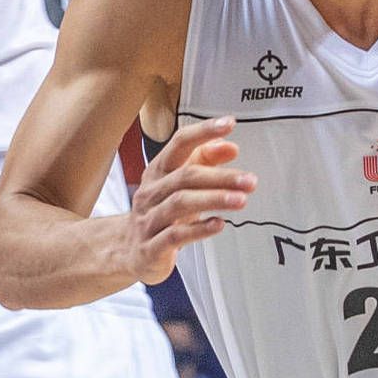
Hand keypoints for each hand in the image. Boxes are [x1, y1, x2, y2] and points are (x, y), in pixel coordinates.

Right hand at [125, 116, 253, 284]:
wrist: (129, 252)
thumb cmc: (159, 215)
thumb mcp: (180, 186)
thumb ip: (205, 163)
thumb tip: (229, 147)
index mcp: (158, 172)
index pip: (179, 144)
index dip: (203, 132)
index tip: (228, 124)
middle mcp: (151, 192)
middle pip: (185, 176)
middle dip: (220, 176)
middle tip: (248, 180)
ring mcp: (149, 220)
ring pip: (180, 203)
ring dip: (213, 199)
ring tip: (239, 200)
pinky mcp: (152, 248)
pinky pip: (175, 236)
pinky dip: (199, 229)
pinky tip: (218, 224)